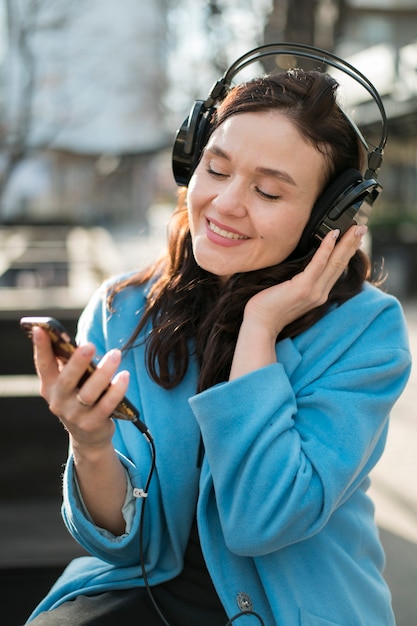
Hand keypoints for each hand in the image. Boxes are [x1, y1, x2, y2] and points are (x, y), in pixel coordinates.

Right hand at [32, 327, 129, 449]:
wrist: (88, 436)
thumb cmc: (80, 398)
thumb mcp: (70, 384)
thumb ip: (70, 365)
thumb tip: (79, 342)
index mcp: (50, 386)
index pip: (43, 365)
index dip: (41, 347)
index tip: (41, 329)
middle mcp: (58, 401)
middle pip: (67, 379)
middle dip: (78, 361)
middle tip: (90, 345)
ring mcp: (74, 415)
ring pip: (89, 393)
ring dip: (103, 372)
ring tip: (116, 354)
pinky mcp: (92, 424)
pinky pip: (107, 405)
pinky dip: (117, 390)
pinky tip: (125, 376)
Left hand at [244, 224, 366, 336]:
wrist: (260, 324)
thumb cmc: (269, 306)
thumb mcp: (290, 291)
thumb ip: (300, 279)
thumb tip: (302, 260)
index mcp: (319, 294)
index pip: (337, 269)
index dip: (347, 252)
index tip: (355, 238)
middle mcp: (321, 293)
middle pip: (341, 264)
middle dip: (352, 244)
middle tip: (362, 227)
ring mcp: (313, 292)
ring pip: (335, 262)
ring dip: (346, 243)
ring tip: (355, 228)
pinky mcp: (303, 288)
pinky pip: (318, 264)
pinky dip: (326, 248)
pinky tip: (332, 234)